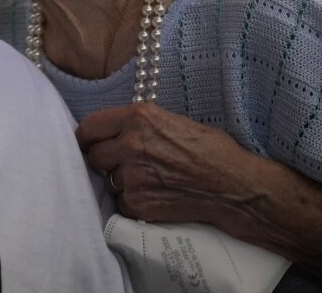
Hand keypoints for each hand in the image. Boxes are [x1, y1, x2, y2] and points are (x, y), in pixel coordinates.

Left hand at [76, 103, 261, 224]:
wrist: (235, 186)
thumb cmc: (212, 150)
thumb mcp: (173, 121)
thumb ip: (140, 125)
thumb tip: (116, 132)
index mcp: (138, 117)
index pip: (89, 127)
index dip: (87, 137)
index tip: (87, 143)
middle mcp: (130, 144)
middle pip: (94, 156)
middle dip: (106, 160)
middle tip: (126, 164)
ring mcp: (132, 176)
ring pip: (109, 180)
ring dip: (122, 182)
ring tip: (151, 180)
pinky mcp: (138, 203)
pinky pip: (122, 203)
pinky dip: (134, 202)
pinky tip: (156, 196)